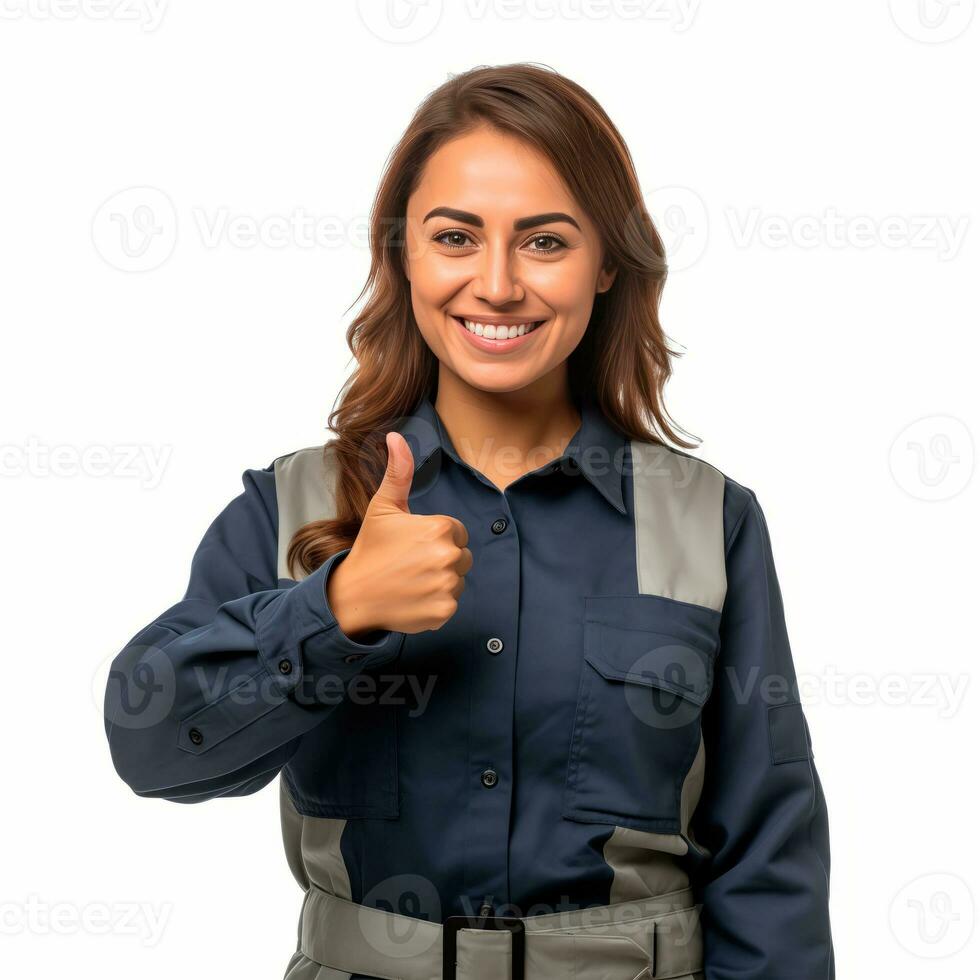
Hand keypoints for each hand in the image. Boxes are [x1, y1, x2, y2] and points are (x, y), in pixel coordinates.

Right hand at [326, 430, 472, 636]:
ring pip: (457, 580)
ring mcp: (446, 586)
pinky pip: (451, 603)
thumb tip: (396, 436)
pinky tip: (413, 598)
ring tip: (411, 581)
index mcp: (439, 528)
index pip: (457, 533)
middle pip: (462, 557)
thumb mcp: (383, 507)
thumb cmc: (370, 548)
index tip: (412, 546)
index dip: (435, 539)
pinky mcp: (444, 611)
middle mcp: (447, 556)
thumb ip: (398, 472)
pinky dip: (435, 604)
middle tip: (410, 564)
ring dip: (439, 582)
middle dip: (440, 560)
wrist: (353, 595)